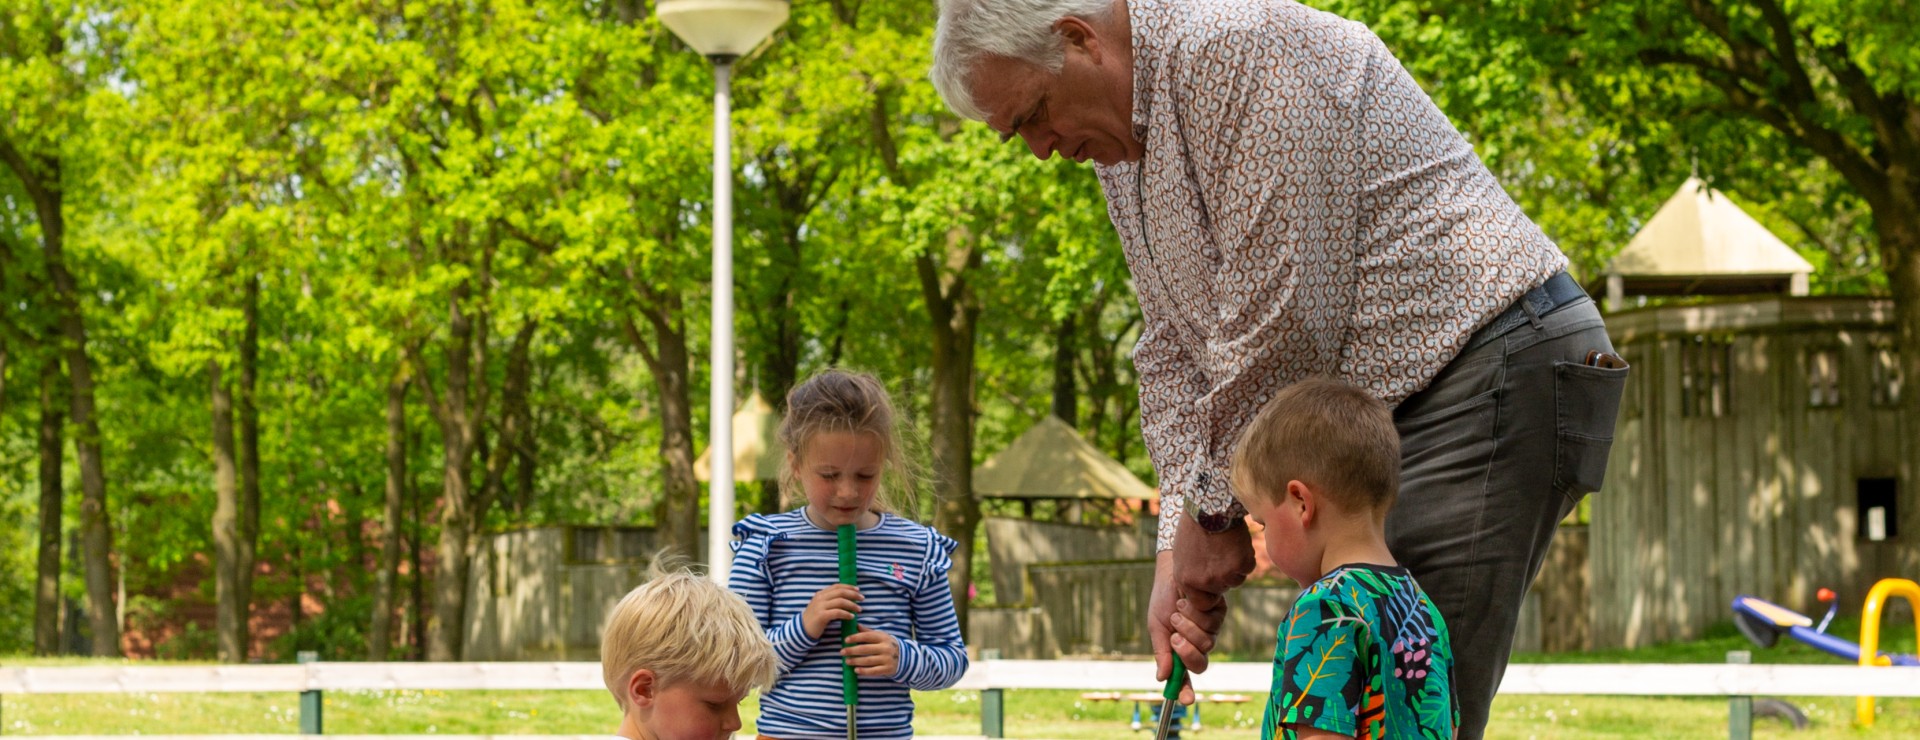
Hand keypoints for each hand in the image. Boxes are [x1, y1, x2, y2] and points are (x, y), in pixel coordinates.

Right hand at [801, 583, 862, 639]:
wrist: (802, 630)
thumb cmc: (814, 618)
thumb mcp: (821, 606)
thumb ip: (830, 600)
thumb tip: (847, 597)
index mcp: (821, 594)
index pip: (837, 586)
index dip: (849, 587)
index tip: (858, 590)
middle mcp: (820, 598)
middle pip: (840, 592)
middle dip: (853, 594)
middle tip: (862, 599)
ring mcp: (820, 606)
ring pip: (840, 601)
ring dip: (852, 605)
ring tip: (859, 609)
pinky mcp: (822, 616)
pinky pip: (837, 612)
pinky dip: (846, 614)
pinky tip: (851, 617)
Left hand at [840, 625, 899, 676]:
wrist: (906, 658)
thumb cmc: (888, 645)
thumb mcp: (881, 636)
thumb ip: (868, 632)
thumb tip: (856, 625)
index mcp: (883, 637)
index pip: (867, 636)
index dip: (856, 637)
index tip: (846, 640)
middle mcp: (885, 648)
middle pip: (865, 649)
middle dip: (852, 650)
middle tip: (842, 652)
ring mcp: (887, 659)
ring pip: (868, 660)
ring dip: (855, 661)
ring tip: (847, 661)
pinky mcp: (887, 669)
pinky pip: (873, 671)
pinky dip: (864, 671)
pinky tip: (856, 670)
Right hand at [1153, 513, 1251, 690]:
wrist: (1171, 573)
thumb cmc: (1162, 600)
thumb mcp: (1156, 627)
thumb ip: (1161, 652)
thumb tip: (1161, 678)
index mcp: (1181, 650)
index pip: (1186, 676)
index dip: (1186, 690)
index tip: (1186, 700)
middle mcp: (1198, 643)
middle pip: (1201, 663)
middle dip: (1187, 651)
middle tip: (1175, 636)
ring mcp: (1211, 630)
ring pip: (1207, 642)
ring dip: (1189, 625)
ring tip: (1178, 609)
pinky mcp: (1219, 613)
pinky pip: (1213, 621)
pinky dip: (1197, 611)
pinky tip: (1188, 599)